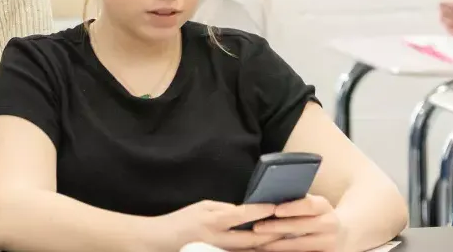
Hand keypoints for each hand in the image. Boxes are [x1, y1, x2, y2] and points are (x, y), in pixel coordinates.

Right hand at [151, 200, 281, 250]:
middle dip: (274, 232)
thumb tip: (246, 211)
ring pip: (251, 251)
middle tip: (292, 226)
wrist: (160, 241)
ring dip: (268, 245)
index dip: (262, 210)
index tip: (277, 205)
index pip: (243, 214)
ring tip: (286, 239)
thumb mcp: (201, 206)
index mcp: (213, 220)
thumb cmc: (181, 220)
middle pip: (253, 238)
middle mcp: (218, 239)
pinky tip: (266, 248)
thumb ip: (224, 209)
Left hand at [252, 195, 344, 251]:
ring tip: (258, 243)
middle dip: (277, 228)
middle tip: (257, 228)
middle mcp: (330, 224)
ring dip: (277, 245)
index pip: (309, 205)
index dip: (292, 208)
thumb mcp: (307, 203)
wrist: (339, 233)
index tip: (275, 210)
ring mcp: (330, 242)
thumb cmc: (312, 213)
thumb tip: (265, 196)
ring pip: (300, 245)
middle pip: (302, 226)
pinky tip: (270, 250)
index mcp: (323, 206)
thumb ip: (292, 199)